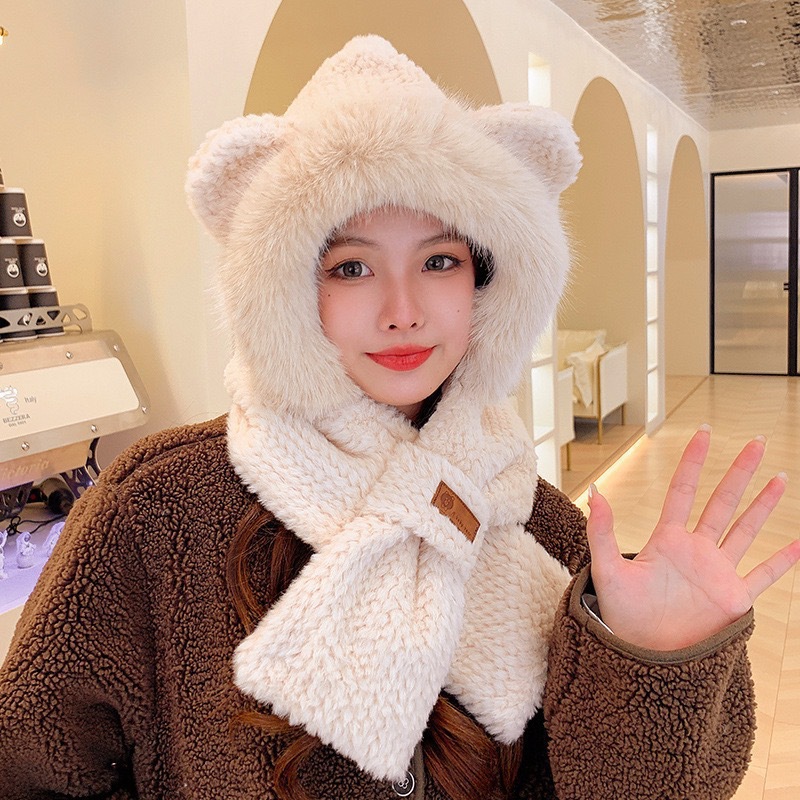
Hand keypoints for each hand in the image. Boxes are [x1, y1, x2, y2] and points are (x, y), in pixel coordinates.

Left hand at [586, 427, 799, 650]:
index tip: (702, 433)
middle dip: (739, 472)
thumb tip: (595, 492)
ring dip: (763, 504)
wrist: (642, 658)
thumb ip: (602, 532)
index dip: (694, 462)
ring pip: (746, 529)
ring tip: (779, 477)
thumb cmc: (620, 617)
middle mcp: (696, 551)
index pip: (684, 491)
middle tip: (758, 442)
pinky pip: (764, 575)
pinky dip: (783, 560)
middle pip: (722, 502)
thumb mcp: (607, 571)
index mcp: (667, 540)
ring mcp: (717, 573)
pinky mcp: (734, 599)